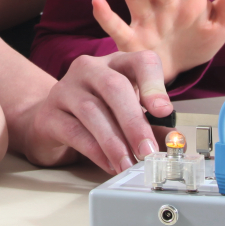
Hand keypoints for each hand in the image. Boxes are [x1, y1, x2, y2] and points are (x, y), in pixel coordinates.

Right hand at [14, 51, 171, 174]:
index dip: (154, 84)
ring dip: (114, 142)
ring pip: (92, 111)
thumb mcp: (126, 111)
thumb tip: (174, 142)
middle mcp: (89, 69)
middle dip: (133, 122)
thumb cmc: (97, 112)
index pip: (140, 61)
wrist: (52, 120)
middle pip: (113, 87)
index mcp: (116, 63)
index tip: (164, 112)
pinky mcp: (49, 114)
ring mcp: (65, 89)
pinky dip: (95, 151)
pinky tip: (109, 164)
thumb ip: (150, 123)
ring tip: (129, 164)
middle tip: (148, 151)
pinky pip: (74, 132)